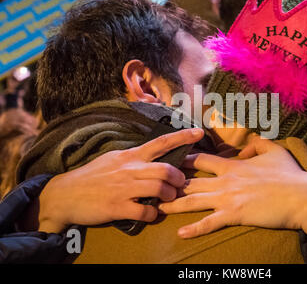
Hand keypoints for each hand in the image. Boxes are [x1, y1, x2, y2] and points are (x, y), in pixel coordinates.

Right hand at [36, 128, 203, 233]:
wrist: (65, 194)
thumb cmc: (92, 176)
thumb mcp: (113, 159)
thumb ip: (134, 158)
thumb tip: (154, 157)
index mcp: (130, 156)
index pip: (161, 142)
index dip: (182, 137)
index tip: (199, 132)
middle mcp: (130, 169)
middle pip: (166, 170)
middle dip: (179, 178)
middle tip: (180, 184)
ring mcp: (124, 188)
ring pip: (159, 190)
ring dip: (169, 196)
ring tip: (168, 200)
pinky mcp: (118, 207)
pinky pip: (145, 212)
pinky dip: (153, 215)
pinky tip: (152, 214)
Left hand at [159, 136, 306, 248]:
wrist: (303, 196)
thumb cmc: (290, 174)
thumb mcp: (275, 150)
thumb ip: (258, 143)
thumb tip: (247, 145)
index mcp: (233, 165)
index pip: (202, 160)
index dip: (185, 159)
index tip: (171, 161)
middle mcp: (225, 180)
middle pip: (191, 181)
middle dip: (171, 184)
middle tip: (154, 186)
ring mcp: (228, 198)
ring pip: (194, 201)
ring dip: (174, 205)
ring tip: (156, 208)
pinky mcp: (234, 215)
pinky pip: (210, 223)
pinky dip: (195, 228)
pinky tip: (181, 232)